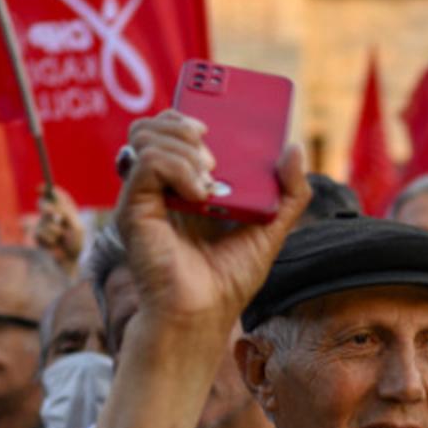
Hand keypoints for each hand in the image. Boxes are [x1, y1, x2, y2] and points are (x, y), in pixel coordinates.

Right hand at [32, 183, 84, 270]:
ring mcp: (44, 224)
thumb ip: (66, 212)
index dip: (47, 190)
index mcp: (65, 210)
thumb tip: (54, 200)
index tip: (40, 188)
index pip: (55, 195)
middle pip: (43, 203)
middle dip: (47, 208)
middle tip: (51, 213)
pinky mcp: (37, 235)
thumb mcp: (76, 226)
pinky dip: (49, 239)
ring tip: (61, 238)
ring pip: (44, 221)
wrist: (70, 261)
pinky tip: (54, 245)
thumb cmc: (76, 244)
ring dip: (55, 231)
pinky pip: (40, 232)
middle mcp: (53, 215)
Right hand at [115, 110, 307, 335]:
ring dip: (184, 145)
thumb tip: (295, 147)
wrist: (202, 316)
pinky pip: (146, 162)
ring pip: (147, 135)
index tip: (218, 117)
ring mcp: (144, 195)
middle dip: (187, 123)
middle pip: (156, 123)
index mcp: (187, 183)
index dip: (191, 111)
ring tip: (210, 177)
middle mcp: (161, 185)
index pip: (177, 128)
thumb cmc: (229, 279)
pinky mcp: (133, 209)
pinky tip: (199, 193)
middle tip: (215, 152)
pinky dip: (176, 166)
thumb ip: (289, 192)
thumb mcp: (271, 230)